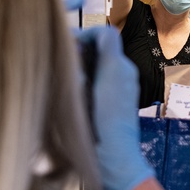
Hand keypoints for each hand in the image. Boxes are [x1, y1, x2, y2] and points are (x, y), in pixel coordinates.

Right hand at [74, 26, 154, 189]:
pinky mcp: (123, 102)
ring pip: (104, 65)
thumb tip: (76, 42)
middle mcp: (126, 71)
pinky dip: (94, 81)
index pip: (105, 33)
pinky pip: (108, 81)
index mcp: (118, 64)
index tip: (68, 46)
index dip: (86, 35)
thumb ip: (81, 64)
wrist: (114, 157)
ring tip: (68, 80)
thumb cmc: (100, 123)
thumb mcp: (85, 86)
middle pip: (103, 48)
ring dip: (86, 67)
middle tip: (63, 63)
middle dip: (83, 52)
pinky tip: (79, 96)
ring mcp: (126, 87)